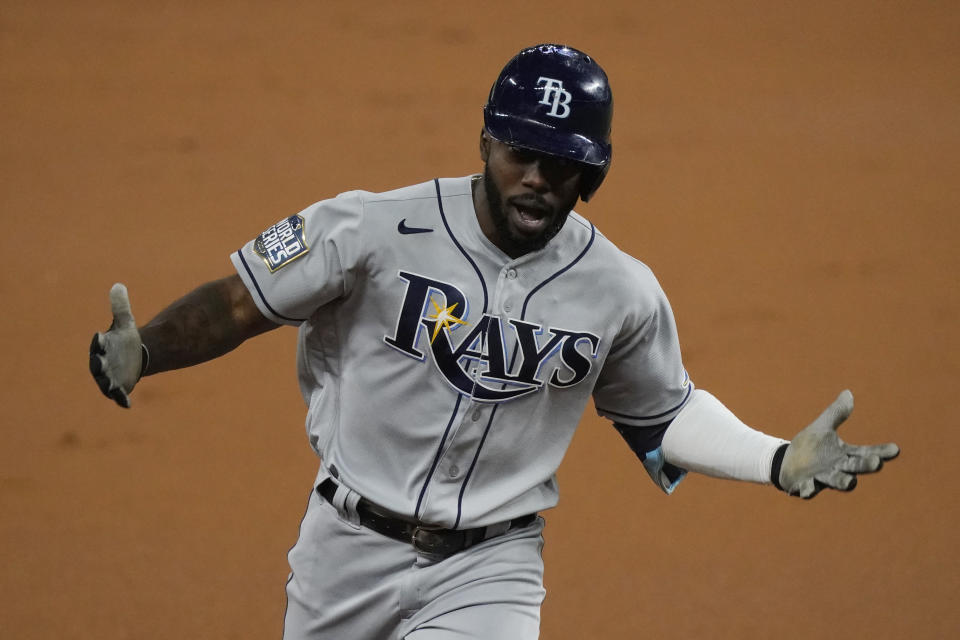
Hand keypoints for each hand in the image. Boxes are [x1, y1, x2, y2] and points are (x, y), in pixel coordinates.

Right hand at [89, 283, 143, 407]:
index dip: (98, 342)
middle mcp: (102, 364)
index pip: (97, 344)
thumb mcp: (125, 324)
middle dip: (99, 364)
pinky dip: (122, 400)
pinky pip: (119, 396)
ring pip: (105, 382)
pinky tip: (128, 404)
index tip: (100, 336)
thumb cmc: (125, 341)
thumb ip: (121, 307)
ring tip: (111, 386)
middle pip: (97, 365)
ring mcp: (109, 377)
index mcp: (102, 347)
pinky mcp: (120, 388)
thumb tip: (118, 285)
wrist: (135, 357)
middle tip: (101, 362)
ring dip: (107, 384)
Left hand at [779, 390, 898, 497]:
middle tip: (877, 463)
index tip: (895, 449)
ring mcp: (822, 478)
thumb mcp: (822, 428)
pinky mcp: (806, 486)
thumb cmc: (809, 447)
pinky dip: (809, 490)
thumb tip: (848, 393)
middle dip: (866, 465)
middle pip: (855, 467)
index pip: (865, 452)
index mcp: (844, 455)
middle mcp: (837, 468)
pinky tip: (808, 490)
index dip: (880, 452)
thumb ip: (835, 414)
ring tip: (851, 482)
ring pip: (836, 481)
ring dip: (843, 481)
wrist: (786, 463)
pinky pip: (809, 489)